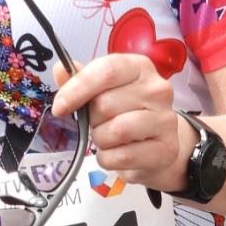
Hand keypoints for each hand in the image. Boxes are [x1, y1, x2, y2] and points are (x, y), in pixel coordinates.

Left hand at [52, 54, 185, 190]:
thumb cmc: (125, 113)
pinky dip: (109, 159)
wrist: (156, 145)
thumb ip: (79, 80)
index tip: (60, 107)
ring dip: (101, 139)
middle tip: (97, 124)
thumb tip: (60, 70)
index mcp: (139, 67)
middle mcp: (158, 90)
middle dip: (92, 120)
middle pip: (106, 104)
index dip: (77, 89)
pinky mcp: (166, 149)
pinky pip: (123, 156)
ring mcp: (165, 120)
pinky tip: (115, 154)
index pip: (106, 71)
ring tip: (107, 139)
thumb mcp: (102, 91)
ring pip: (116, 131)